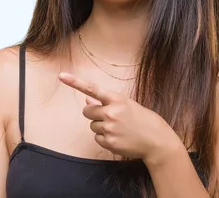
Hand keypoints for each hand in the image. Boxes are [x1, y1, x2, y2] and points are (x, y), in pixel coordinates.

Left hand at [59, 72, 179, 161]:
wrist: (157, 140)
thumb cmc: (140, 119)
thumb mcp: (125, 105)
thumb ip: (105, 102)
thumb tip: (86, 100)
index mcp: (116, 99)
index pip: (92, 89)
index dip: (75, 82)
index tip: (61, 76)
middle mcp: (111, 112)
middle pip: (86, 112)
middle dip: (94, 114)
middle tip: (109, 118)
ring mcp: (109, 128)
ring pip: (92, 126)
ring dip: (101, 127)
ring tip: (119, 128)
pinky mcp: (109, 142)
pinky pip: (97, 138)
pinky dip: (105, 139)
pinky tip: (119, 138)